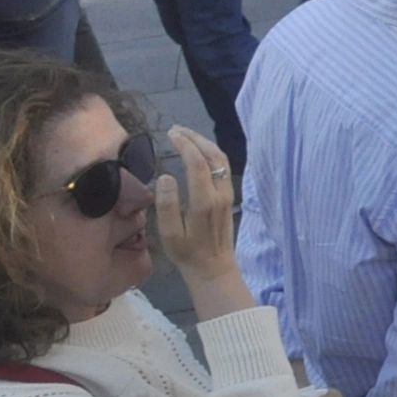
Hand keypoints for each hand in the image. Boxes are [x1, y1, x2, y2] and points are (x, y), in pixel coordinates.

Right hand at [151, 124, 238, 288]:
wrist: (214, 267)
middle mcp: (221, 194)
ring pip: (221, 160)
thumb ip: (167, 205)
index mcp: (205, 202)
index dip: (186, 145)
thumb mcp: (170, 234)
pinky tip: (199, 151)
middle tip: (176, 129)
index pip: (198, 164)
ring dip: (204, 143)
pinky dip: (211, 153)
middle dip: (195, 138)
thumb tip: (166, 176)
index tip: (171, 134)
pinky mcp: (230, 196)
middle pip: (213, 156)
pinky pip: (223, 167)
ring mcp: (228, 194)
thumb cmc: (187, 252)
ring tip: (185, 135)